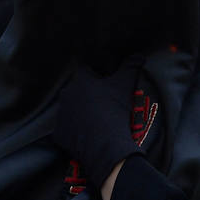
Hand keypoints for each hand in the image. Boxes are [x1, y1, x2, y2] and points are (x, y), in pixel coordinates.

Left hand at [53, 59, 144, 187]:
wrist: (104, 143)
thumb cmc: (114, 110)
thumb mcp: (126, 84)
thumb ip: (131, 67)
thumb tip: (139, 57)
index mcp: (80, 80)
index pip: (86, 70)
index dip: (98, 76)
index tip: (107, 83)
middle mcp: (67, 94)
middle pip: (78, 90)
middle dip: (89, 94)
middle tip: (105, 103)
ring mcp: (61, 114)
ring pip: (72, 109)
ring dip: (82, 112)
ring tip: (98, 120)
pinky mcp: (60, 134)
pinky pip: (67, 129)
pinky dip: (76, 131)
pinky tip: (89, 134)